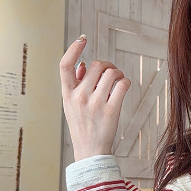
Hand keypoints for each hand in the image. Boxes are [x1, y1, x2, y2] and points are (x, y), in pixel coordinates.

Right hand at [60, 35, 130, 160]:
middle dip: (107, 65)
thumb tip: (81, 64)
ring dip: (118, 73)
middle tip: (111, 73)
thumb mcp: (71, 105)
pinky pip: (122, 84)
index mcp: (67, 93)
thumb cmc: (82, 125)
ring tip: (118, 81)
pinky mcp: (111, 110)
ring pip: (111, 73)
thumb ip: (75, 84)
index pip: (65, 65)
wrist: (90, 151)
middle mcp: (79, 97)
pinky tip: (124, 87)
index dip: (73, 48)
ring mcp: (95, 104)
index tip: (83, 38)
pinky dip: (126, 82)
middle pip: (96, 65)